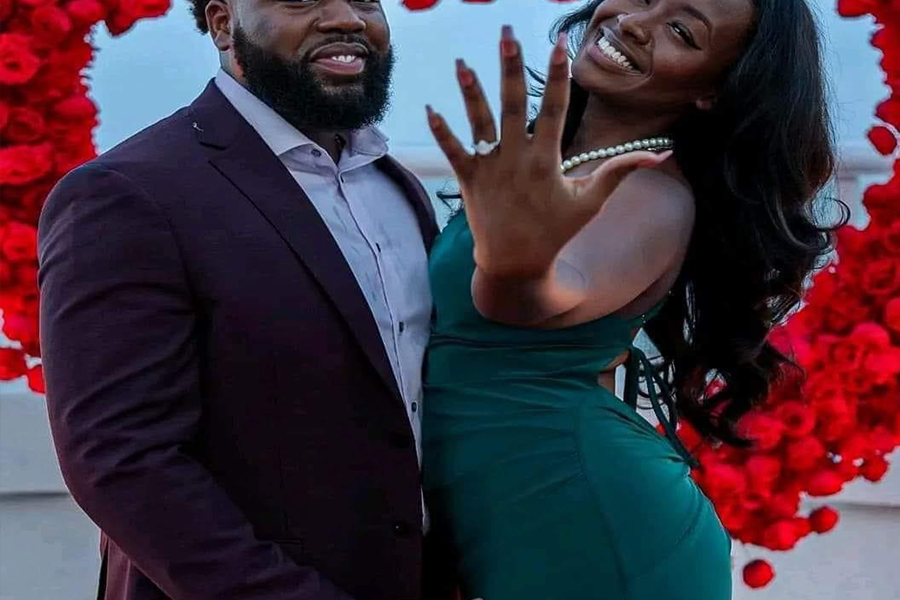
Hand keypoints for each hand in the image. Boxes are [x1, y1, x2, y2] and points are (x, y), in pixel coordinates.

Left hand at [426, 26, 670, 279]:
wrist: (515, 265)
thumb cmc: (555, 232)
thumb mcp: (590, 202)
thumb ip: (620, 172)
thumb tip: (661, 155)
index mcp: (546, 161)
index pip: (554, 109)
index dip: (558, 76)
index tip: (560, 44)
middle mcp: (515, 160)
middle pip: (512, 105)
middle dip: (510, 68)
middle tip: (506, 34)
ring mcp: (489, 169)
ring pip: (478, 124)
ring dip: (469, 92)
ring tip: (461, 62)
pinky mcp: (468, 181)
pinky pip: (452, 152)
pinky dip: (441, 132)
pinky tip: (429, 108)